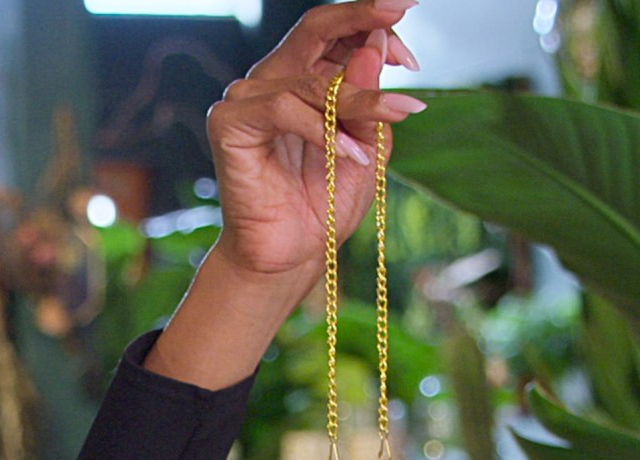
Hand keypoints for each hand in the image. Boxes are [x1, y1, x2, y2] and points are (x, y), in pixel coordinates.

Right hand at [144, 0, 422, 389]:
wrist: (290, 256)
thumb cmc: (323, 204)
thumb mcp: (365, 148)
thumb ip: (370, 103)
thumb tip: (375, 47)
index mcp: (304, 78)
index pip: (337, 32)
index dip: (372, 23)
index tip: (410, 25)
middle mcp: (272, 79)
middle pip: (316, 28)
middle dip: (362, 14)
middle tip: (401, 9)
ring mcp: (247, 97)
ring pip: (311, 81)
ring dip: (360, 99)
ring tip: (398, 115)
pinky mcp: (229, 123)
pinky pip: (283, 109)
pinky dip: (324, 130)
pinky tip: (352, 154)